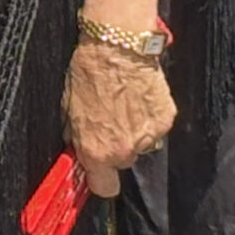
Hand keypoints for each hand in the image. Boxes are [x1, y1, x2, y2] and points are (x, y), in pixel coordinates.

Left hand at [63, 37, 174, 198]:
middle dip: (118, 146)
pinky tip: (140, 96)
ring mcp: (148, 136)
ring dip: (136, 131)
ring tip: (126, 104)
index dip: (101, 179)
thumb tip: (78, 148)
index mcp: (97, 152)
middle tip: (111, 122)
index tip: (99, 169)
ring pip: (143, 144)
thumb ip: (77, 138)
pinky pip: (157, 127)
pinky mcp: (166, 119)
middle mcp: (124, 150)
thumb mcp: (69, 109)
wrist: (116, 46)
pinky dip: (150, 116)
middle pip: (124, 162)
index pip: (104, 188)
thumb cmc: (89, 72)